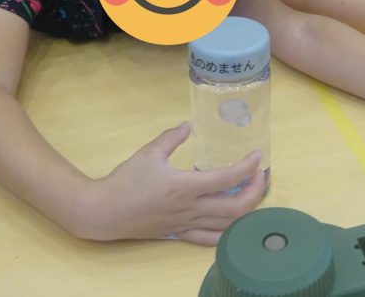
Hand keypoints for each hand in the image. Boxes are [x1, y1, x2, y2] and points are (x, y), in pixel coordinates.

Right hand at [77, 123, 264, 242]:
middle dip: (256, 191)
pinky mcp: (179, 234)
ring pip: (227, 226)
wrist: (104, 212)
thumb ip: (171, 137)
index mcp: (184, 187)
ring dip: (247, 210)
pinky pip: (209, 239)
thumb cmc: (125, 181)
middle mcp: (190, 209)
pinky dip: (227, 231)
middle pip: (236, 208)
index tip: (257, 156)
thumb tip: (188, 124)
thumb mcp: (148, 152)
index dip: (247, 167)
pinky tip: (234, 221)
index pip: (227, 178)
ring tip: (252, 192)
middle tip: (260, 175)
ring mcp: (186, 225)